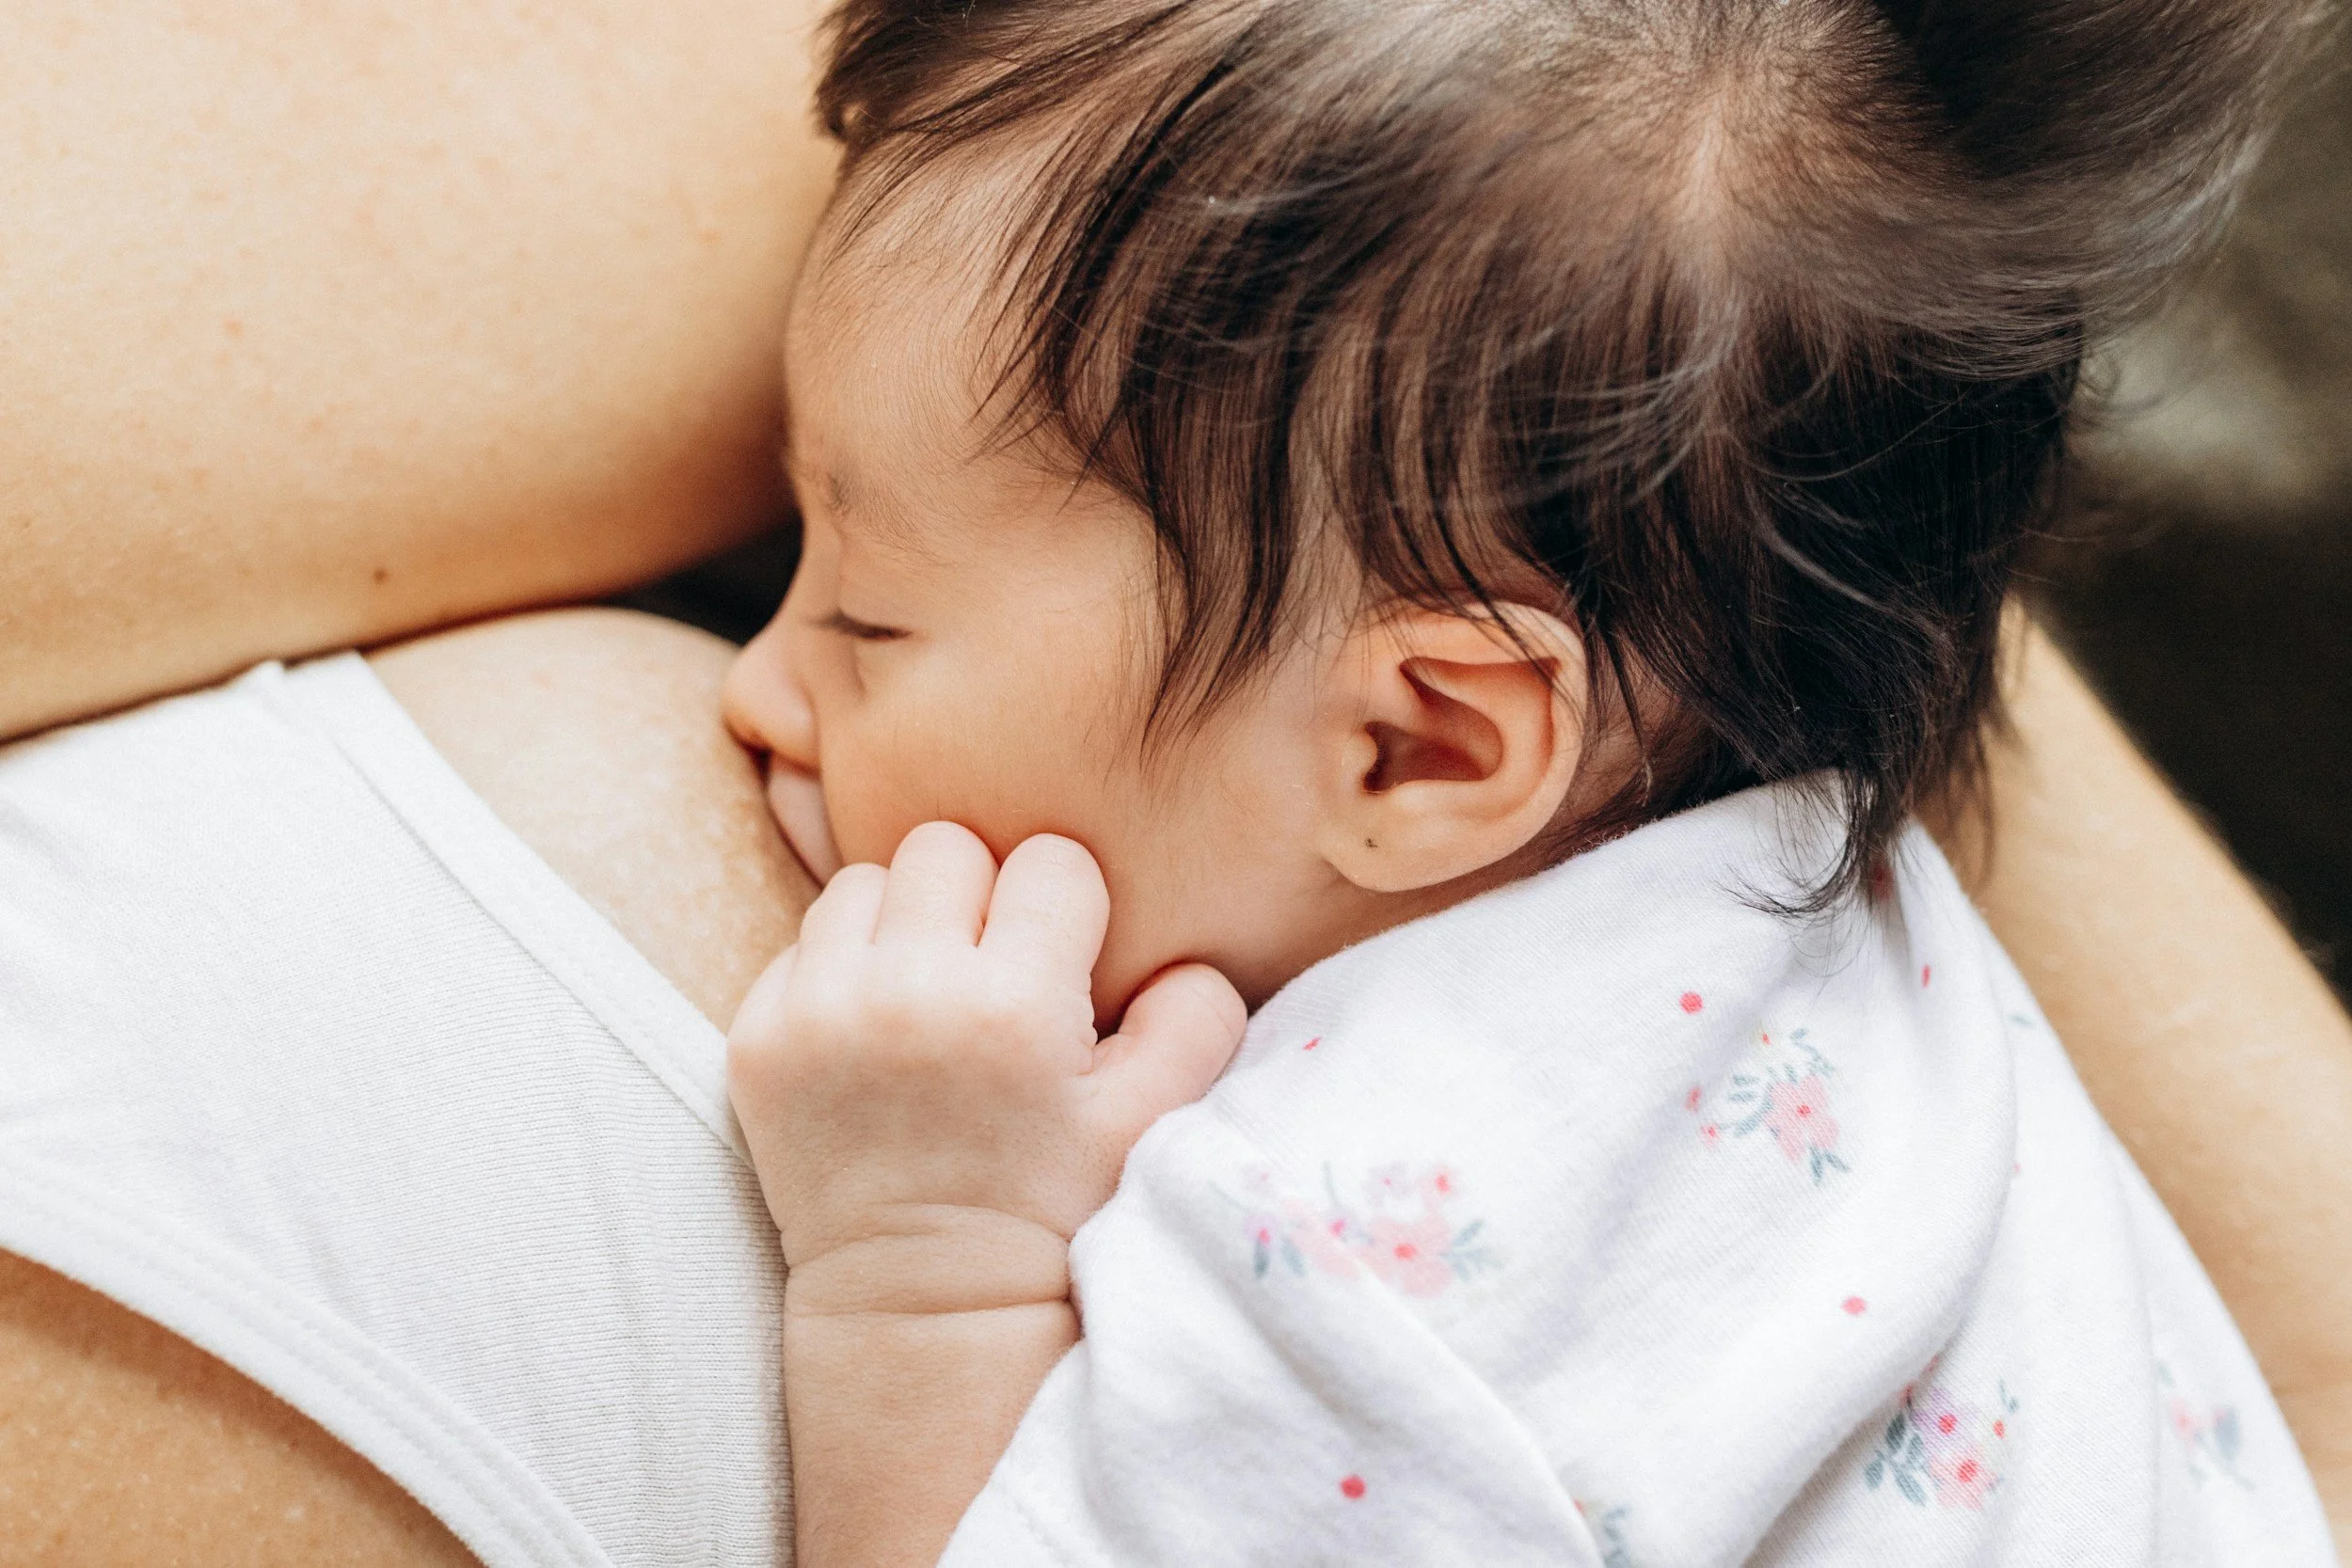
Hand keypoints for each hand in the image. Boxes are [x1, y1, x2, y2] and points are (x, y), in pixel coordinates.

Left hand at [727, 821, 1246, 1318]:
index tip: (1062, 966)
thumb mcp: (1150, 1121)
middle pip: (947, 847)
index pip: (1050, 862)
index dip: (1067, 907)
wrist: (923, 1301)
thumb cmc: (1049, 1207)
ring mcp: (817, 1013)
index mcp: (1015, 1005)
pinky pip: (800, 945)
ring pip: (863, 881)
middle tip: (991, 969)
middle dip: (979, 896)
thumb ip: (1194, 1018)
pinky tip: (871, 1034)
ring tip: (927, 994)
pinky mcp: (756, 1038)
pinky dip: (837, 972)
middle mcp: (907, 993)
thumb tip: (1183, 951)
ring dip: (901, 923)